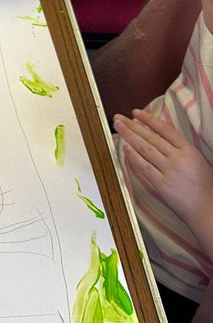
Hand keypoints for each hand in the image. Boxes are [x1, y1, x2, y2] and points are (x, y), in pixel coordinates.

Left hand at [116, 109, 212, 227]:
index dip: (149, 119)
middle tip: (118, 118)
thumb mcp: (197, 160)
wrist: (207, 209)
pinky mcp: (162, 184)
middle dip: (133, 125)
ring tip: (118, 127)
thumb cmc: (204, 186)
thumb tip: (159, 135)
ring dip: (129, 136)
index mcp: (189, 150)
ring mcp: (169, 171)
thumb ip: (180, 148)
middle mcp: (179, 158)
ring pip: (145, 149)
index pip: (165, 129)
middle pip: (151, 137)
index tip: (135, 113)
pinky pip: (144, 167)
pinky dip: (133, 156)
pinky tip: (124, 147)